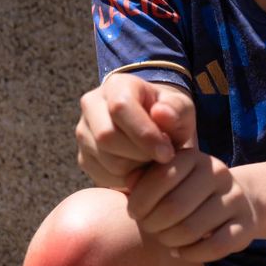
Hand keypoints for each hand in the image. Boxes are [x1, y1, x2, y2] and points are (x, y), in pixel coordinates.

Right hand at [75, 74, 196, 189]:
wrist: (153, 127)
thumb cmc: (169, 116)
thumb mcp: (181, 108)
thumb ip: (176, 110)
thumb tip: (161, 113)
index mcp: (116, 86)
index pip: (120, 108)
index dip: (144, 134)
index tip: (167, 152)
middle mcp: (92, 105)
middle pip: (107, 136)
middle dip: (140, 154)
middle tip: (163, 158)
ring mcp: (84, 132)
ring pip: (106, 160)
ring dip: (136, 168)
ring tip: (153, 160)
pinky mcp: (84, 157)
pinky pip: (103, 176)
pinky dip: (127, 179)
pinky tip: (141, 168)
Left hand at [126, 148, 257, 261]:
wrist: (235, 202)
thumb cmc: (186, 190)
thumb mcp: (165, 177)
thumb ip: (143, 177)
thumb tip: (130, 182)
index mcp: (193, 157)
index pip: (161, 176)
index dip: (140, 200)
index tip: (134, 213)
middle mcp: (217, 173)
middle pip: (175, 206)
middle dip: (153, 224)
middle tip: (148, 229)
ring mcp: (235, 198)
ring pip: (193, 229)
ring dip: (170, 240)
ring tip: (164, 239)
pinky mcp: (246, 224)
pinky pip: (215, 247)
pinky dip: (191, 254)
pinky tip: (180, 252)